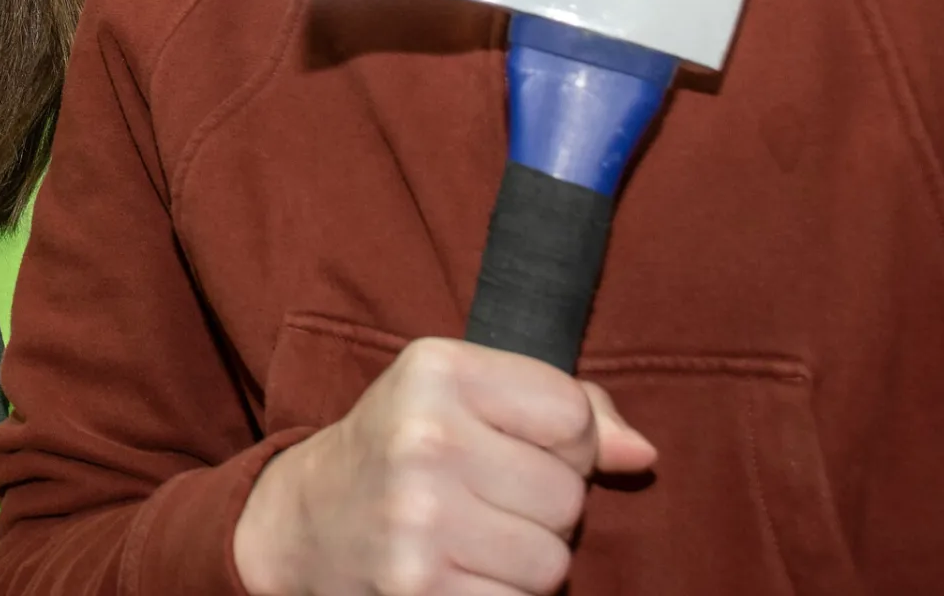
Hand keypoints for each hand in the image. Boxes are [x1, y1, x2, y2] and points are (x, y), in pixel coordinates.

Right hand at [232, 338, 654, 595]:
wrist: (302, 526)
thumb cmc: (401, 450)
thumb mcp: (461, 395)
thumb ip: (563, 408)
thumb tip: (641, 456)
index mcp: (436, 370)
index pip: (572, 416)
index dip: (562, 444)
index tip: (512, 448)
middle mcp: (424, 439)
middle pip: (567, 495)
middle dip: (540, 508)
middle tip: (482, 501)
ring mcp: (419, 521)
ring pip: (552, 562)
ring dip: (524, 563)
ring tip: (471, 540)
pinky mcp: (419, 591)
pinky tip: (459, 575)